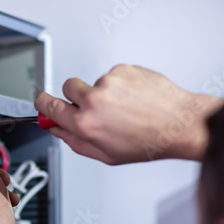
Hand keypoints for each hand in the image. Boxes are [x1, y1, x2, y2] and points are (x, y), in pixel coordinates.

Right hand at [35, 64, 223, 164]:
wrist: (181, 124)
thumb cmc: (148, 143)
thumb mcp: (106, 155)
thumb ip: (75, 142)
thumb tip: (57, 129)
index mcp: (85, 124)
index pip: (48, 105)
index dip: (43, 104)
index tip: (43, 103)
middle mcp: (94, 100)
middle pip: (68, 87)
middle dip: (76, 96)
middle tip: (94, 107)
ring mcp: (109, 82)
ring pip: (94, 82)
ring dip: (104, 93)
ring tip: (126, 108)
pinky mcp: (124, 69)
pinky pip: (114, 76)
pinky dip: (121, 85)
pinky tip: (135, 99)